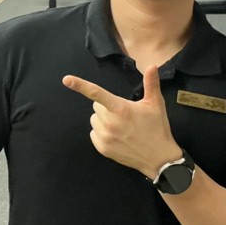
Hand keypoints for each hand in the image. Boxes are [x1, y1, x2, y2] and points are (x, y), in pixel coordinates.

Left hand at [63, 65, 180, 178]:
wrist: (159, 158)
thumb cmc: (157, 128)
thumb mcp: (155, 104)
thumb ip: (151, 83)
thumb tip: (152, 65)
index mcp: (121, 109)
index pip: (97, 94)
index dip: (80, 85)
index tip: (66, 79)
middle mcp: (110, 123)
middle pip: (96, 107)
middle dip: (106, 107)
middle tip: (123, 114)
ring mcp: (105, 137)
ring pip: (94, 120)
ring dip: (103, 120)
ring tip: (121, 126)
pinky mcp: (103, 148)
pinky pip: (93, 134)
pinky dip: (101, 133)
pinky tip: (117, 136)